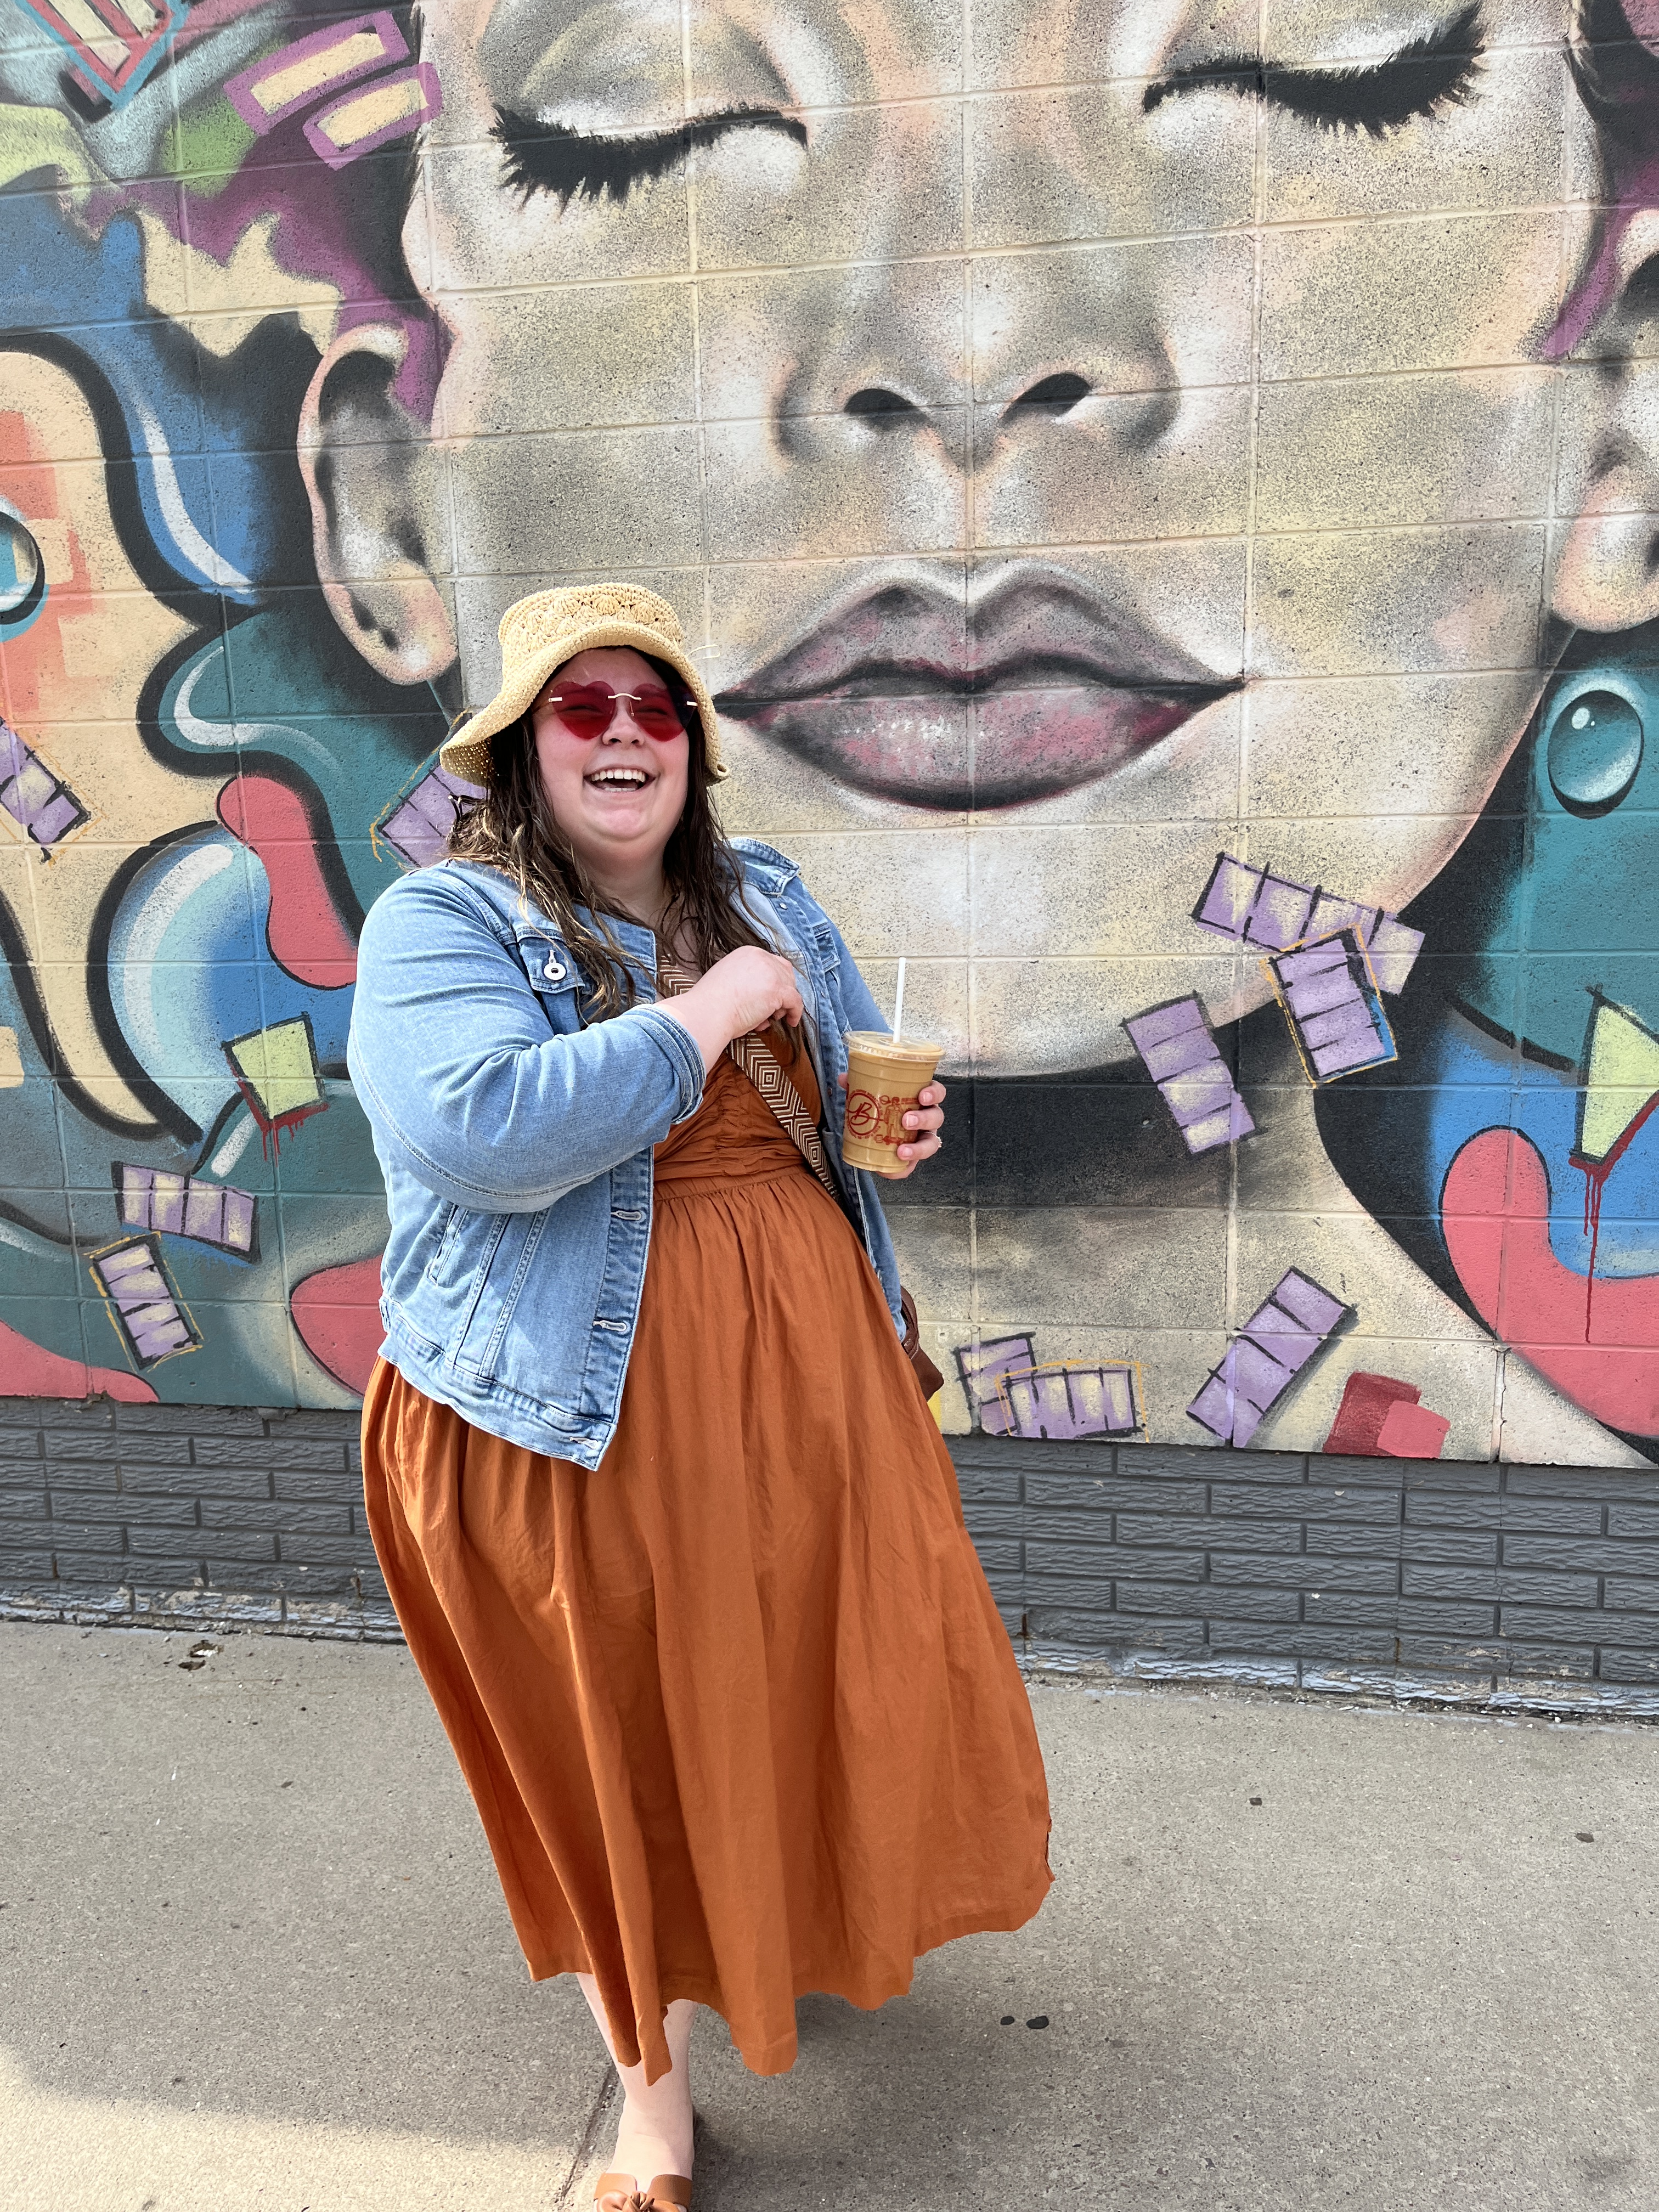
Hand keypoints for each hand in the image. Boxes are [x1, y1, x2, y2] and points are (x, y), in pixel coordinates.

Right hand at [658, 945, 803, 1069]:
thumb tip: (760, 993)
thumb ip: (746, 979)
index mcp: (747, 953)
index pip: (772, 963)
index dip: (775, 981)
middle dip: (781, 992)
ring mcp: (771, 973)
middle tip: (772, 1009)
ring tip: (769, 1018)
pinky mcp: (777, 990)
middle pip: (785, 973)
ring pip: (791, 988)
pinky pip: (796, 1001)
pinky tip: (790, 1022)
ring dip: (784, 1004)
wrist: (706, 1013)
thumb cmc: (711, 1003)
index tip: (771, 996)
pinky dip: (795, 1013)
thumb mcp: (728, 978)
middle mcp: (761, 958)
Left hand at [837, 1073, 946, 1177]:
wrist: (875, 1133)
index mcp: (921, 1099)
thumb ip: (859, 1085)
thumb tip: (843, 1078)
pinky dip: (903, 1169)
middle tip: (906, 1120)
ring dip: (918, 1148)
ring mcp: (923, 1138)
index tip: (922, 1096)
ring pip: (931, 1143)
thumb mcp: (871, 1095)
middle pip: (936, 1117)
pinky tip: (891, 1171)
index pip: (936, 1092)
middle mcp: (927, 1118)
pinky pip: (912, 1166)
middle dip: (924, 1119)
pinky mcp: (913, 1158)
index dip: (933, 1093)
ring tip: (902, 1151)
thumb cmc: (882, 1109)